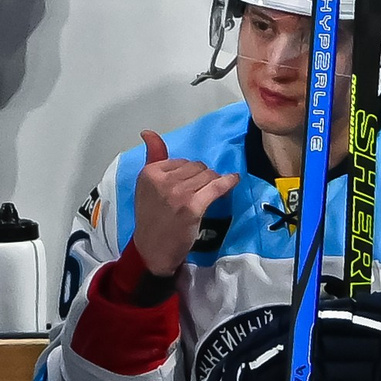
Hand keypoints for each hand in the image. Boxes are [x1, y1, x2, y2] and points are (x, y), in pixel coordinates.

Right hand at [129, 129, 236, 277]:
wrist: (152, 249)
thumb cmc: (152, 217)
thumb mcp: (146, 185)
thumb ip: (153, 157)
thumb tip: (148, 132)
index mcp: (149, 173)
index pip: (183, 161)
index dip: (190, 172)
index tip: (188, 185)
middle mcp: (161, 181)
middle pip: (198, 167)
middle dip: (202, 177)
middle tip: (198, 192)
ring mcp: (177, 194)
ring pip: (209, 176)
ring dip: (213, 182)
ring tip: (208, 194)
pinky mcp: (192, 206)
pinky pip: (217, 186)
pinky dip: (228, 182)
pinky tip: (233, 180)